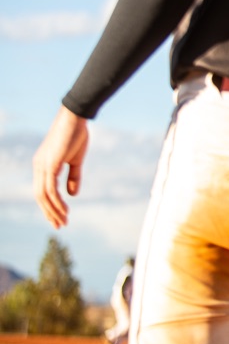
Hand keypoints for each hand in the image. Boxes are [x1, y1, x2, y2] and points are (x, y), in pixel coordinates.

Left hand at [33, 106, 89, 228]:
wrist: (75, 118)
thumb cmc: (76, 134)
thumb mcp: (75, 159)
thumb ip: (73, 177)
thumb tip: (72, 195)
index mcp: (42, 165)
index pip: (42, 191)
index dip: (50, 205)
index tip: (61, 217)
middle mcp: (38, 167)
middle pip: (39, 196)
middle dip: (49, 213)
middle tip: (60, 225)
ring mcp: (42, 166)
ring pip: (43, 196)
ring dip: (53, 211)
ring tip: (63, 221)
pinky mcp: (49, 165)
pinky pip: (50, 188)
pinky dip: (56, 201)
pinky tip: (65, 209)